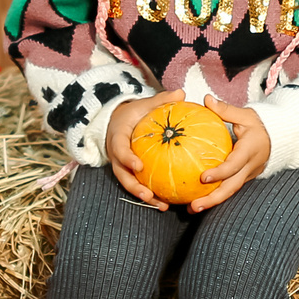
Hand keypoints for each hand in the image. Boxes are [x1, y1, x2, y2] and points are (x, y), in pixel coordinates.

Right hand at [105, 91, 175, 206]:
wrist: (117, 123)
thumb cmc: (133, 114)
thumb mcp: (143, 105)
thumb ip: (161, 100)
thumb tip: (181, 93)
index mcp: (118, 139)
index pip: (120, 150)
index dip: (127, 159)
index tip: (139, 165)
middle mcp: (117, 157)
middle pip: (123, 176)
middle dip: (135, 188)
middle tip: (149, 196)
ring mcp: (122, 167)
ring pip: (131, 185)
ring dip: (145, 198)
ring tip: (163, 206)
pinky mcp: (130, 173)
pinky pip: (140, 185)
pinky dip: (152, 195)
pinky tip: (170, 202)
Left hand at [187, 102, 271, 212]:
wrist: (282, 138)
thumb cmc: (261, 125)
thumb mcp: (246, 115)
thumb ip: (226, 110)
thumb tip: (206, 99)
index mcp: (250, 151)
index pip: (234, 165)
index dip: (220, 172)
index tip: (203, 177)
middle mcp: (250, 167)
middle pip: (232, 187)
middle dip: (213, 199)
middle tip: (194, 206)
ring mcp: (248, 175)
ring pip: (230, 191)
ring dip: (212, 202)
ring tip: (192, 208)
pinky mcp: (245, 178)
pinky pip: (230, 189)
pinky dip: (216, 196)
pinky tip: (198, 199)